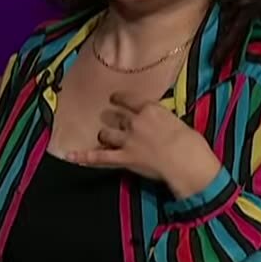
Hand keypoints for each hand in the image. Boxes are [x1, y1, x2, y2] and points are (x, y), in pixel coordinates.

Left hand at [70, 91, 223, 198]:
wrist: (188, 163)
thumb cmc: (191, 144)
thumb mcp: (178, 122)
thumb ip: (162, 119)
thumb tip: (159, 120)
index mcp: (150, 109)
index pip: (127, 99)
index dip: (118, 98)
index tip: (115, 98)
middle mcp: (135, 121)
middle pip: (114, 116)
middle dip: (112, 119)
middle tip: (112, 120)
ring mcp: (127, 140)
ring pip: (105, 134)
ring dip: (105, 136)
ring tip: (106, 138)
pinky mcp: (123, 158)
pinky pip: (99, 157)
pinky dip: (83, 156)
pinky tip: (69, 156)